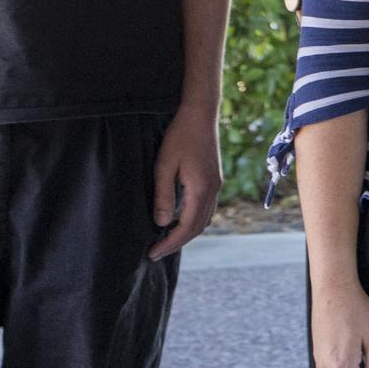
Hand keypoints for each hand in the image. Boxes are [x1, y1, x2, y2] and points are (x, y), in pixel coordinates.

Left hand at [149, 106, 220, 259]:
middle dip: (178, 242)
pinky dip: (192, 220)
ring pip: (204, 219)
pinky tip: (178, 219)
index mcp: (201, 189)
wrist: (200, 114)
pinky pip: (205, 208)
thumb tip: (162, 223)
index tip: (152, 253)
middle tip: (156, 252)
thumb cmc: (180, 137)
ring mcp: (216, 184)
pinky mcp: (214, 179)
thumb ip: (163, 195)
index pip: (187, 227)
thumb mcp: (164, 166)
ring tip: (166, 240)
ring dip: (186, 233)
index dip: (170, 243)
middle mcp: (213, 190)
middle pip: (198, 227)